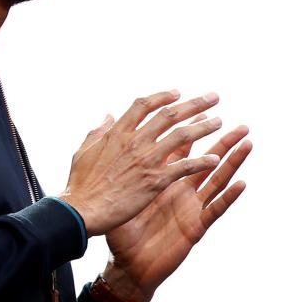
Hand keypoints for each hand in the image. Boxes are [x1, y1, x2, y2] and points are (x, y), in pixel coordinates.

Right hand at [58, 91, 223, 235]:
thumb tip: (108, 115)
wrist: (83, 209)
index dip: (162, 97)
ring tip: (220, 122)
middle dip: (194, 104)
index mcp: (116, 133)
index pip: (143, 106)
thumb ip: (98, 131)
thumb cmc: (81, 183)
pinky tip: (215, 159)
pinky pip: (185, 166)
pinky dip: (202, 161)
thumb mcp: (84, 150)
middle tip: (213, 98)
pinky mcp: (156, 180)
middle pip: (169, 115)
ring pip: (182, 136)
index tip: (177, 93)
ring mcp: (146, 160)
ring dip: (204, 127)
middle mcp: (134, 141)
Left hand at [103, 112, 250, 301]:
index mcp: (159, 179)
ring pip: (215, 179)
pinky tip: (241, 183)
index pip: (176, 148)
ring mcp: (189, 207)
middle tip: (236, 121)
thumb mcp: (116, 190)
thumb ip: (116, 160)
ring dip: (232, 161)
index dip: (187, 129)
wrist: (126, 265)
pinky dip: (228, 197)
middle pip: (202, 159)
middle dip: (219, 140)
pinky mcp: (195, 226)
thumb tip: (108, 129)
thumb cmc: (120, 229)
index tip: (198, 108)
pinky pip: (215, 210)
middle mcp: (179, 190)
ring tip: (247, 142)